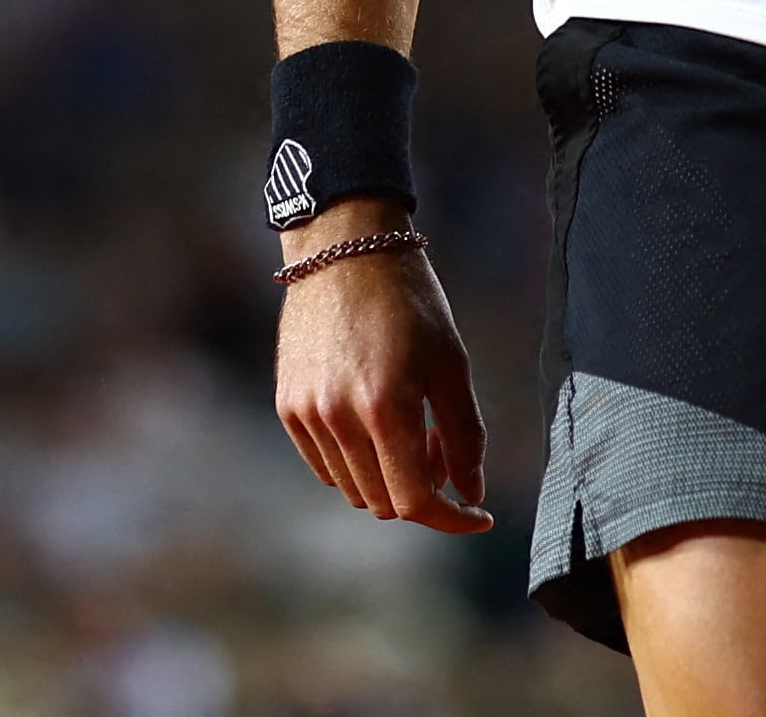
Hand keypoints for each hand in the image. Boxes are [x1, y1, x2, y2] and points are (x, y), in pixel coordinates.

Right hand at [272, 198, 491, 531]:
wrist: (344, 249)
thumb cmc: (409, 300)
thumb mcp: (452, 362)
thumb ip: (464, 434)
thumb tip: (471, 494)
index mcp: (386, 405)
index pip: (415, 500)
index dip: (451, 517)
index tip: (478, 514)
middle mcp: (338, 416)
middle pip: (385, 502)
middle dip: (423, 489)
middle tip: (441, 446)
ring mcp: (306, 414)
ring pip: (354, 489)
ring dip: (388, 477)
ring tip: (409, 427)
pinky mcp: (287, 407)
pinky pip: (325, 466)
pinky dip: (356, 463)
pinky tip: (373, 424)